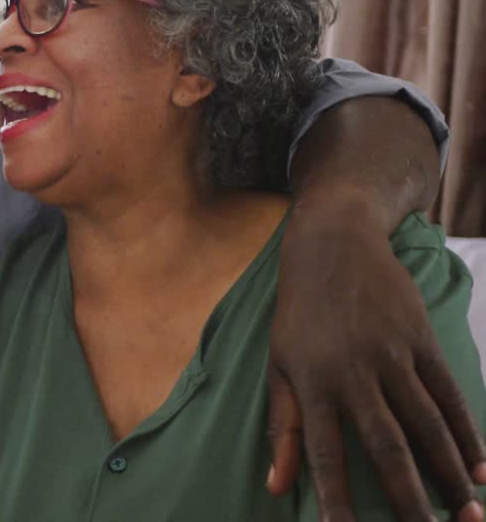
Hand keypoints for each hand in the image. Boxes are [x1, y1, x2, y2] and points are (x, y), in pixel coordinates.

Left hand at [267, 195, 485, 521]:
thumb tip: (275, 486)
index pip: (324, 453)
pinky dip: (467, 433)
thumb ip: (282, 427)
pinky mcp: (421, 340)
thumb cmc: (299, 314)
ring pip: (426, 426)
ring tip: (468, 516)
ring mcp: (392, 356)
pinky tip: (482, 468)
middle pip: (387, 447)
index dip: (335, 497)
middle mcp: (353, 373)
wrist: (333, 245)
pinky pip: (449, 395)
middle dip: (410, 498)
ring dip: (449, 474)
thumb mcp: (278, 365)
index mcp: (311, 383)